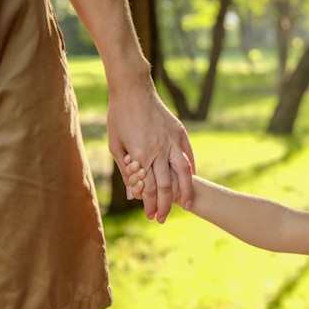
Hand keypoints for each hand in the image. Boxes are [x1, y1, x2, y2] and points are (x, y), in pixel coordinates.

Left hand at [106, 78, 194, 222]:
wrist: (132, 90)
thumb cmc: (119, 117)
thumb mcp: (116, 145)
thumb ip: (126, 170)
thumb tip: (133, 192)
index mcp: (141, 155)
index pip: (148, 188)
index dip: (150, 205)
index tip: (150, 217)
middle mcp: (159, 150)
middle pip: (166, 186)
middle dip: (165, 206)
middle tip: (164, 219)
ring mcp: (172, 141)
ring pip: (183, 173)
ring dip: (186, 192)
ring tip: (188, 206)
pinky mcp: (180, 133)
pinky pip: (188, 156)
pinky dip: (191, 170)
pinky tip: (192, 181)